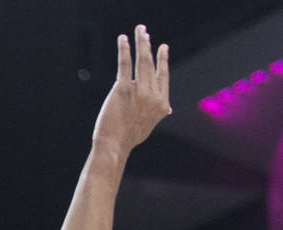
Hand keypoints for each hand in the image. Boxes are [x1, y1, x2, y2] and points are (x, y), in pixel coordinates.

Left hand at [92, 24, 170, 155]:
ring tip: (140, 30)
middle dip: (149, 46)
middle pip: (152, 65)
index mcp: (161, 104)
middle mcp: (153, 95)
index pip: (163, 77)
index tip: (163, 48)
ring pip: (142, 61)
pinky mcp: (122, 89)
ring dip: (141, 43)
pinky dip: (124, 50)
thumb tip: (168, 109)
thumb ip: (158, 113)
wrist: (114, 145)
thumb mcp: (149, 125)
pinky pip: (125, 65)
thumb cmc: (129, 138)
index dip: (162, 61)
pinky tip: (123, 39)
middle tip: (146, 33)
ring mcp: (138, 91)